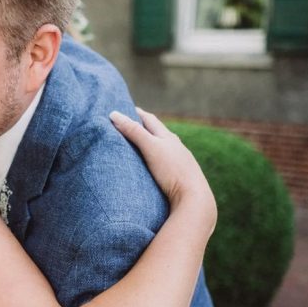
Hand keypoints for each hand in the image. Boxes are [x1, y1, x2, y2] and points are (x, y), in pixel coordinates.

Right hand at [110, 108, 216, 223]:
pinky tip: (155, 167)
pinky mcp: (180, 177)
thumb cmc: (172, 170)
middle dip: (145, 127)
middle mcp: (176, 147)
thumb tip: (113, 114)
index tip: (126, 109)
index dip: (137, 114)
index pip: (151, 120)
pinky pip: (167, 164)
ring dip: (152, 144)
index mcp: (169, 137)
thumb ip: (133, 131)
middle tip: (130, 125)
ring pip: (164, 148)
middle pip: (159, 132)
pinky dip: (157, 160)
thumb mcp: (150, 147)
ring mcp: (180, 162)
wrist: (194, 197)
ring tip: (141, 146)